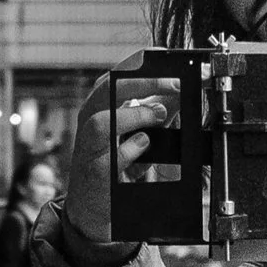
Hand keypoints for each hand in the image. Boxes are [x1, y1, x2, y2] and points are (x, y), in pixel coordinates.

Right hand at [60, 71, 177, 261]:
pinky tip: (144, 146)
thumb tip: (178, 92)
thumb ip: (152, 113)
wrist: (92, 208)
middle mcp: (88, 123)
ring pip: (101, 123)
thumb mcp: (133, 134)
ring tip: (159, 116)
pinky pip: (112, 158)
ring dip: (135, 116)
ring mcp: (88, 149)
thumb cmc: (113, 165)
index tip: (163, 58)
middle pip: (105, 91)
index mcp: (97, 108)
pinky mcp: (95, 174)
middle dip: (141, 83)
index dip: (137, 64)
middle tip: (173, 84)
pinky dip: (133, 150)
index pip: (113, 76)